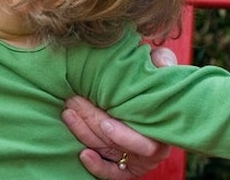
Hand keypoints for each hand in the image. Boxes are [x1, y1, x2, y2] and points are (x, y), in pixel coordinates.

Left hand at [62, 46, 176, 178]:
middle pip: (117, 142)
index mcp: (162, 125)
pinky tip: (82, 154)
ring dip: (84, 132)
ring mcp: (135, 156)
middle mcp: (151, 146)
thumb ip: (162, 62)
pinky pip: (110, 173)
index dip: (124, 135)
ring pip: (106, 150)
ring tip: (68, 111)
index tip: (106, 123)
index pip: (145, 141)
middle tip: (72, 100)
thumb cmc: (153, 79)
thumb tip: (161, 63)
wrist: (143, 92)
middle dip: (93, 121)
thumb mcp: (160, 66)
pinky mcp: (124, 166)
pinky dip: (96, 166)